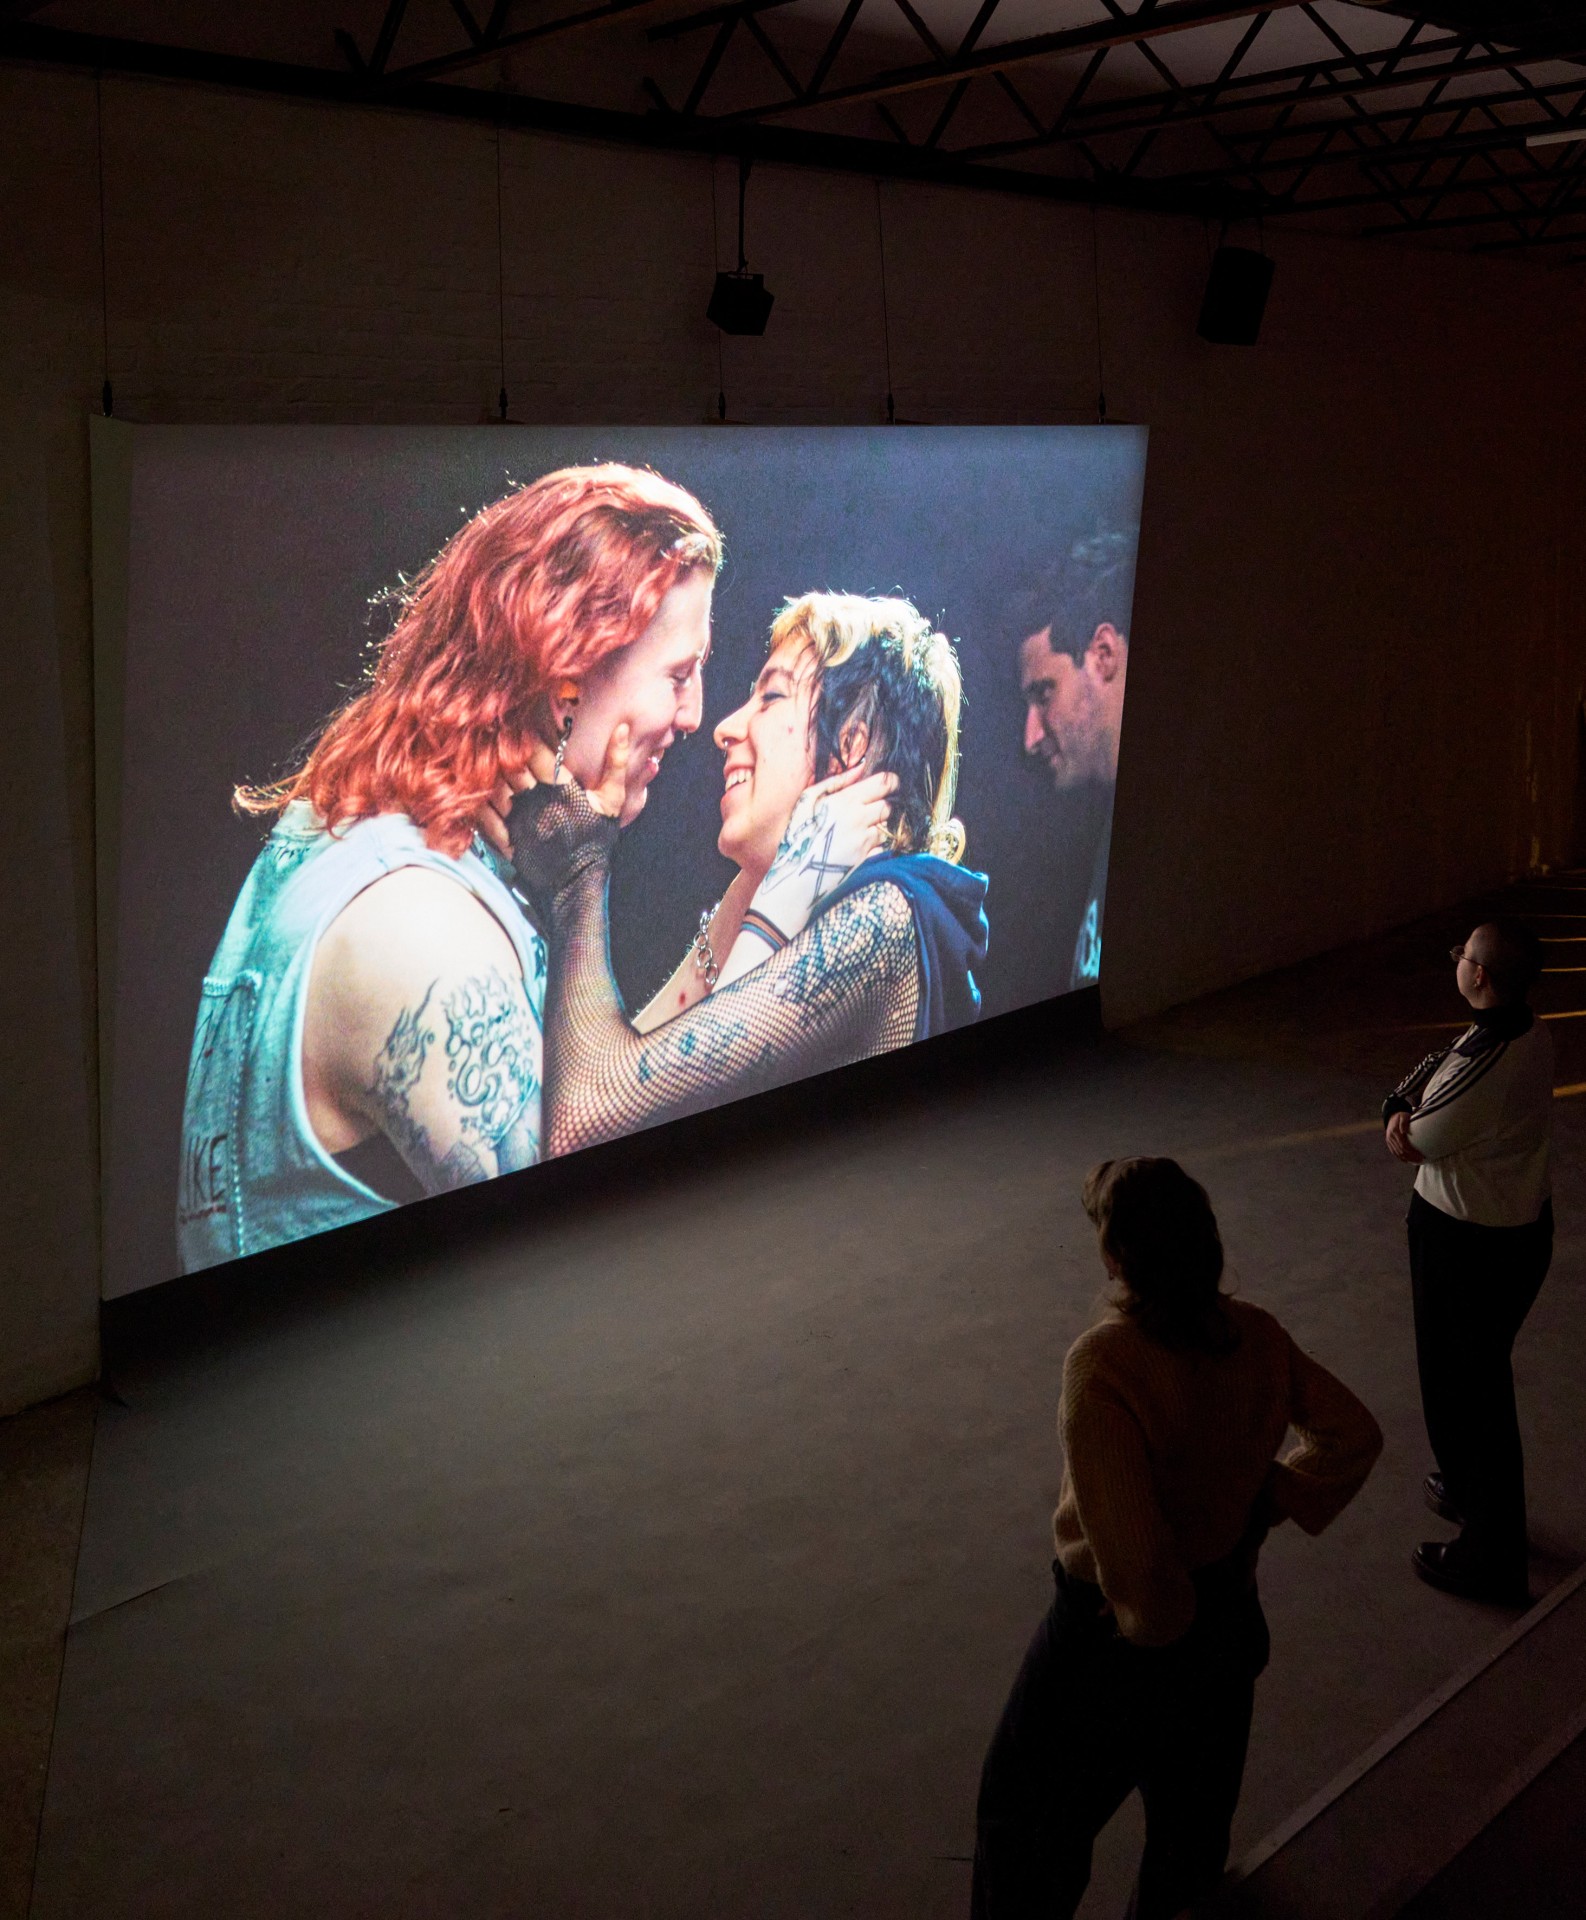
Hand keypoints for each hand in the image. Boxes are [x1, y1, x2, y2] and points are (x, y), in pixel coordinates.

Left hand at [477, 726, 628, 857]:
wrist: (577, 883)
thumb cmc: (596, 839)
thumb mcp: (613, 800)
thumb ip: (616, 763)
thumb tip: (622, 727)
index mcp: (559, 787)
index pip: (534, 749)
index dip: (525, 733)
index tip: (522, 724)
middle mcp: (535, 799)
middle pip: (509, 763)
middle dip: (503, 747)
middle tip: (498, 734)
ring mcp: (517, 818)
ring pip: (493, 783)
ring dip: (488, 769)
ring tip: (484, 756)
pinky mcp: (504, 837)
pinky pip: (483, 812)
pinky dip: (477, 797)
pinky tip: (476, 787)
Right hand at [753, 766, 897, 923]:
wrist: (794, 878)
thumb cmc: (797, 836)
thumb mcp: (807, 801)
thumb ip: (836, 782)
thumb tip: (861, 767)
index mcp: (845, 801)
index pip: (885, 783)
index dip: (891, 781)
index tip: (887, 784)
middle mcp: (859, 820)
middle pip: (889, 805)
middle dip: (883, 804)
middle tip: (870, 807)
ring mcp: (864, 841)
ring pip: (887, 826)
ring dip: (879, 825)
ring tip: (859, 829)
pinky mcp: (866, 859)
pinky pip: (882, 846)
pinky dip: (875, 844)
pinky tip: (857, 846)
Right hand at [1385, 1111, 1423, 1164]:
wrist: (1392, 1115)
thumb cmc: (1401, 1116)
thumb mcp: (1403, 1116)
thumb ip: (1404, 1122)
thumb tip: (1403, 1131)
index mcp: (1394, 1131)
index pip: (1403, 1145)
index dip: (1412, 1151)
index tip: (1420, 1155)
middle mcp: (1390, 1137)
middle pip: (1401, 1151)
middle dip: (1411, 1156)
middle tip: (1420, 1159)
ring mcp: (1389, 1141)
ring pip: (1398, 1153)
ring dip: (1407, 1159)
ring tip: (1416, 1161)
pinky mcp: (1389, 1143)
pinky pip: (1394, 1152)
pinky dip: (1401, 1158)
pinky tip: (1407, 1161)